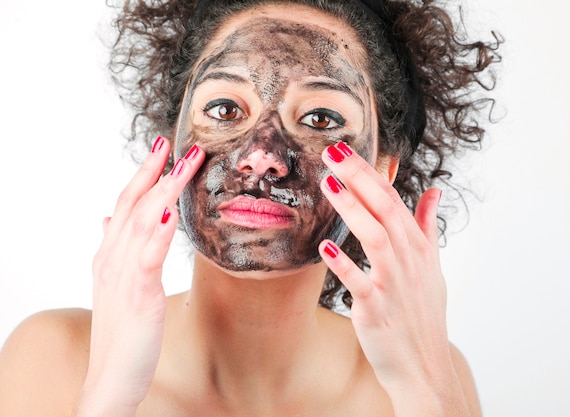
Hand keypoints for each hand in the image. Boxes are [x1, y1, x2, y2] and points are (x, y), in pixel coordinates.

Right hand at [75, 137, 203, 416]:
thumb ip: (114, 251)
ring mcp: (122, 276)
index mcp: (110, 256)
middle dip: (154, 170)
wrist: (110, 379)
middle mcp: (112, 259)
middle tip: (174, 142)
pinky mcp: (136, 296)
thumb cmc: (120, 333)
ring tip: (183, 163)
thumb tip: (108, 220)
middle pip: (132, 204)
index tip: (162, 149)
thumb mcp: (114, 286)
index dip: (143, 174)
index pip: (127, 205)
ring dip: (162, 189)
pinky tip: (168, 212)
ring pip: (141, 222)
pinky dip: (156, 233)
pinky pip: (147, 259)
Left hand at [319, 142, 466, 414]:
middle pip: (385, 209)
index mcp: (417, 247)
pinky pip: (361, 284)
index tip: (345, 148)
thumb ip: (427, 226)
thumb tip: (434, 191)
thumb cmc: (423, 313)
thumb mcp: (432, 267)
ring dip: (352, 210)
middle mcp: (408, 260)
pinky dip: (345, 264)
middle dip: (359, 178)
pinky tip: (325, 246)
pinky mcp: (377, 310)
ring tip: (328, 184)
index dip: (369, 172)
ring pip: (375, 238)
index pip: (392, 199)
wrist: (425, 367)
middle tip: (332, 150)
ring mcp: (394, 285)